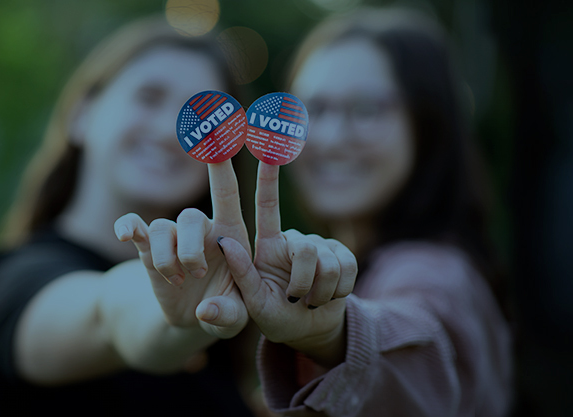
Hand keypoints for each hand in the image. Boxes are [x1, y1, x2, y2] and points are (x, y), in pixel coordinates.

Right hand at [114, 160, 249, 338]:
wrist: (195, 318)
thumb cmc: (227, 310)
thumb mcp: (236, 318)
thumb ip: (228, 315)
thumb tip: (206, 311)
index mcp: (230, 235)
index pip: (226, 193)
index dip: (221, 165)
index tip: (217, 135)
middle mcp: (200, 230)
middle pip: (190, 217)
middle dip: (189, 249)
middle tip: (197, 274)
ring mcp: (173, 239)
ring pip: (162, 230)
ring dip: (165, 258)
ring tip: (176, 282)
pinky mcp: (148, 251)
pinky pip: (135, 229)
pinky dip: (129, 227)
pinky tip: (126, 235)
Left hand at [219, 162, 356, 366]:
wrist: (310, 330)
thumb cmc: (276, 318)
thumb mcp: (253, 302)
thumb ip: (240, 275)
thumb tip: (224, 241)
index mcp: (267, 245)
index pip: (267, 205)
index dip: (269, 177)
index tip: (268, 146)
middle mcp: (293, 240)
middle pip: (306, 248)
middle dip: (304, 281)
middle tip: (297, 299)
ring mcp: (320, 246)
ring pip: (328, 261)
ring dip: (321, 291)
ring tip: (311, 300)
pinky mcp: (343, 254)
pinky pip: (348, 267)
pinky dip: (339, 290)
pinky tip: (330, 297)